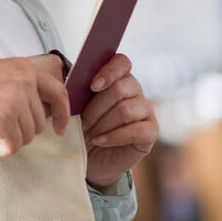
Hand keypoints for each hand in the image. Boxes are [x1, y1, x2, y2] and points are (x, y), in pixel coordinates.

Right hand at [0, 53, 70, 156]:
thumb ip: (18, 89)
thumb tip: (32, 117)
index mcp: (24, 69)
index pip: (57, 92)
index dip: (62, 114)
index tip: (59, 128)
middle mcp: (24, 81)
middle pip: (39, 123)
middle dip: (20, 131)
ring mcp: (15, 99)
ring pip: (27, 137)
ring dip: (8, 140)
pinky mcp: (3, 117)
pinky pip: (13, 146)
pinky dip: (0, 150)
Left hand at [80, 52, 157, 187]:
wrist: (89, 158)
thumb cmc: (82, 129)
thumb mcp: (76, 108)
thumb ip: (77, 92)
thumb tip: (71, 84)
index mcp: (118, 78)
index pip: (121, 62)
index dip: (108, 71)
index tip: (92, 86)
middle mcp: (135, 91)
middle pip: (120, 89)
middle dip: (96, 108)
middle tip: (82, 122)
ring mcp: (146, 111)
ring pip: (126, 110)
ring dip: (102, 124)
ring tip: (88, 135)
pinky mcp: (150, 131)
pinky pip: (136, 130)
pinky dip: (114, 137)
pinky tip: (99, 141)